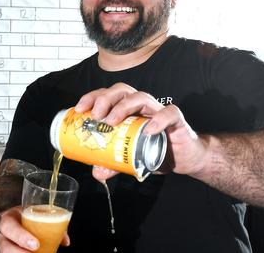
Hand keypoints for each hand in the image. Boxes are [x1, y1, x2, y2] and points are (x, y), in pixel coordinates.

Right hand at [0, 206, 68, 251]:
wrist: (18, 219)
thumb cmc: (28, 217)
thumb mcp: (37, 215)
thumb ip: (52, 225)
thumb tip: (65, 241)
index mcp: (8, 218)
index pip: (8, 226)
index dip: (21, 236)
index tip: (36, 245)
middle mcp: (2, 233)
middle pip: (4, 246)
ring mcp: (3, 245)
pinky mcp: (7, 251)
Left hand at [75, 82, 209, 179]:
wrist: (184, 158)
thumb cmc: (155, 150)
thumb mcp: (130, 158)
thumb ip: (114, 164)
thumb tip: (97, 173)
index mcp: (127, 110)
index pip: (107, 95)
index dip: (92, 98)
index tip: (79, 109)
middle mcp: (141, 106)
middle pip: (121, 91)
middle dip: (105, 99)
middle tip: (96, 115)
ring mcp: (158, 110)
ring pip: (141, 97)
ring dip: (124, 106)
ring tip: (112, 121)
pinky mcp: (176, 120)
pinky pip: (169, 113)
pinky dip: (158, 119)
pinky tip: (148, 129)